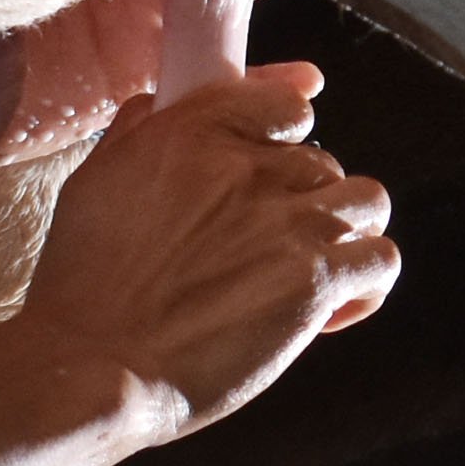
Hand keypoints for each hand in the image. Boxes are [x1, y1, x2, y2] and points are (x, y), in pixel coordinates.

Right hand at [7, 63, 398, 436]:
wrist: (94, 363)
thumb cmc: (84, 285)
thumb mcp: (93, 180)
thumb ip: (138, 131)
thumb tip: (160, 103)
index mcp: (196, 130)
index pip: (286, 105)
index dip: (284, 142)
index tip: (266, 177)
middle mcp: (251, 166)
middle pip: (322, 164)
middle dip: (304, 207)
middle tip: (268, 257)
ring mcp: (291, 222)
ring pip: (367, 202)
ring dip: (348, 235)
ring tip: (313, 274)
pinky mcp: (317, 280)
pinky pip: (380, 259)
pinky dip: (364, 285)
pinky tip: (331, 312)